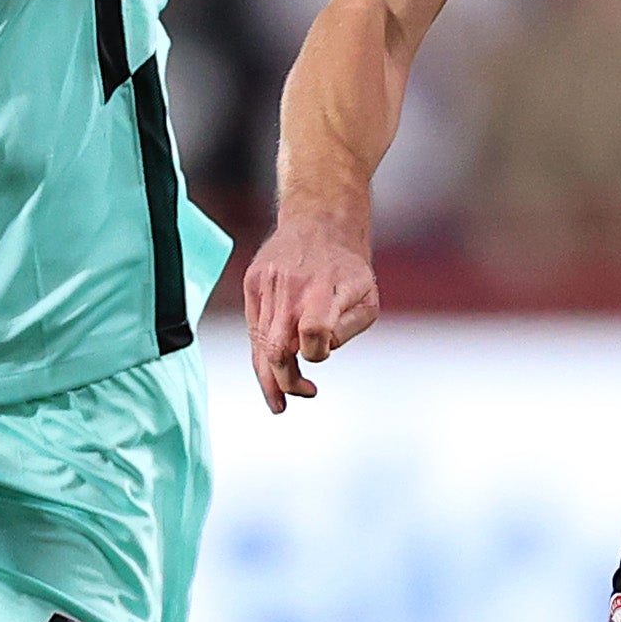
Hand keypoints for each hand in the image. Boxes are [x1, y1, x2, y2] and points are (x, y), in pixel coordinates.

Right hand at [242, 205, 379, 411]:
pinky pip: (253, 328)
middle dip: (286, 381)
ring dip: (268, 378)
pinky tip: (271, 370)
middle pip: (276, 349)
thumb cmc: (349, 267)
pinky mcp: (252, 283)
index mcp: (323, 289)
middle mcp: (291, 287)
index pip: (312, 333)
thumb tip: (320, 349)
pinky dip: (261, 353)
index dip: (316, 353)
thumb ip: (348, 329)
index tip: (322, 355)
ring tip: (278, 400)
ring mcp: (267, 284)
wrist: (319, 222)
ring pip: (260, 344)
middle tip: (297, 396)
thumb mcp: (368, 298)